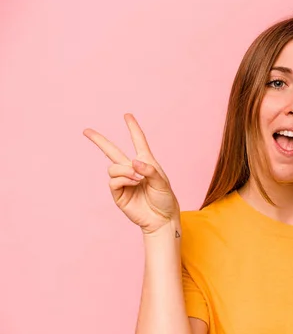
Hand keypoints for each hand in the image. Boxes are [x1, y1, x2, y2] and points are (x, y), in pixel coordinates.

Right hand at [83, 113, 179, 234]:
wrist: (161, 219)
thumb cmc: (165, 199)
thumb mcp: (163, 182)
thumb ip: (150, 170)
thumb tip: (133, 162)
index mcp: (146, 162)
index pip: (138, 141)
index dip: (133, 128)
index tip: (127, 115)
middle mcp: (132, 169)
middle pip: (112, 151)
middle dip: (98, 140)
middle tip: (86, 130)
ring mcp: (123, 181)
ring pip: (113, 167)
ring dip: (125, 170)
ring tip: (138, 179)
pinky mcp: (118, 193)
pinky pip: (113, 180)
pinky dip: (123, 179)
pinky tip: (134, 183)